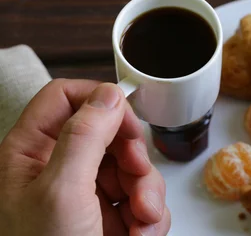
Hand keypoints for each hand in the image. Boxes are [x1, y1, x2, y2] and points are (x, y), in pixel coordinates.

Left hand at [0, 79, 170, 235]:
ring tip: (141, 220)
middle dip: (133, 156)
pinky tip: (141, 234)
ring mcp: (86, 194)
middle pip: (109, 132)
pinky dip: (152, 216)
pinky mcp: (110, 218)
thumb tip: (109, 95)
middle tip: (137, 176)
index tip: (123, 121)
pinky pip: (144, 198)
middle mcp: (58, 168)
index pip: (66, 97)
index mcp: (31, 153)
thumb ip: (84, 136)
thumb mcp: (61, 192)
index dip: (99, 101)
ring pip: (133, 166)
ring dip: (148, 192)